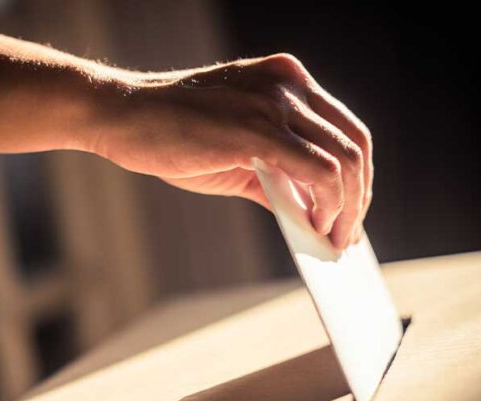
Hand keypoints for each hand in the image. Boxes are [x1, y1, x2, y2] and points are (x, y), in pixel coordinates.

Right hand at [87, 54, 372, 248]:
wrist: (123, 115)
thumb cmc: (171, 132)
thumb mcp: (235, 152)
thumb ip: (276, 177)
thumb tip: (313, 216)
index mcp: (286, 81)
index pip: (344, 129)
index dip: (356, 176)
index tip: (350, 213)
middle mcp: (288, 84)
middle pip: (354, 143)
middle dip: (358, 197)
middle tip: (346, 235)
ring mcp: (275, 102)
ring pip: (343, 160)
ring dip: (346, 208)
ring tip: (332, 239)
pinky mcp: (258, 129)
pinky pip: (318, 172)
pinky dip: (326, 206)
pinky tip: (315, 228)